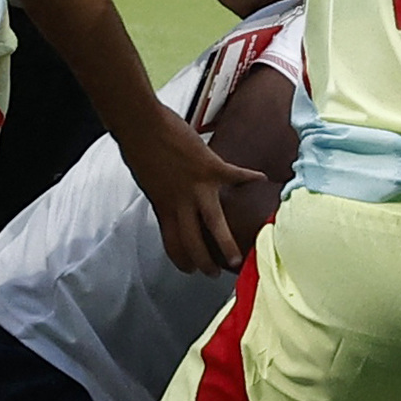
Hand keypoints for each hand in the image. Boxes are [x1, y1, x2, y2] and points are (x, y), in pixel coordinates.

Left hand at [114, 104, 257, 272]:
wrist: (142, 127)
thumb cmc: (139, 150)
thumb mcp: (148, 183)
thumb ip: (163, 197)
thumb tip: (171, 204)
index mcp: (164, 206)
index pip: (173, 243)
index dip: (182, 260)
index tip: (190, 269)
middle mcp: (181, 203)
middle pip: (194, 242)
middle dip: (205, 262)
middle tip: (215, 273)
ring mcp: (198, 187)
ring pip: (216, 224)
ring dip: (227, 245)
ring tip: (237, 258)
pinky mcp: (211, 167)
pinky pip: (235, 175)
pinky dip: (249, 177)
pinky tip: (262, 179)